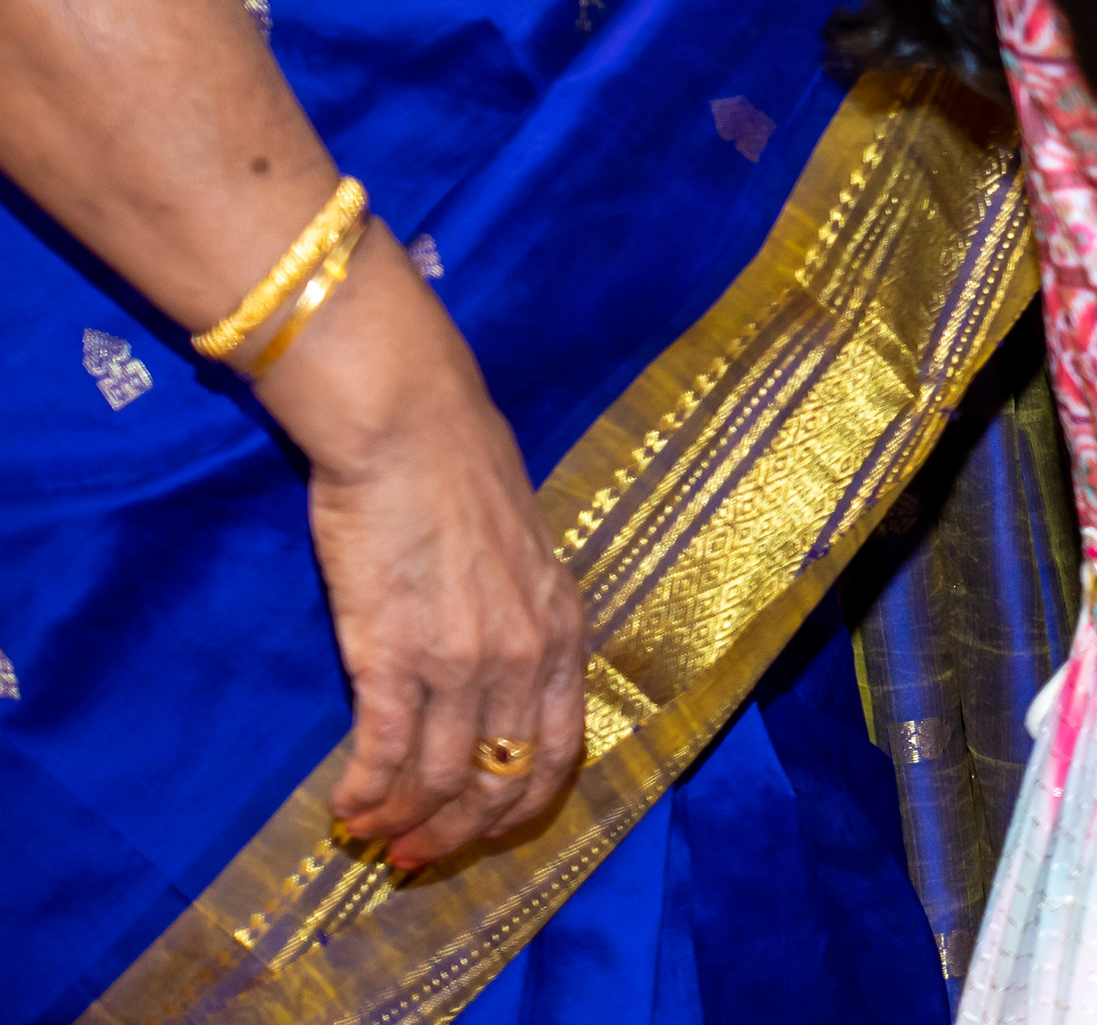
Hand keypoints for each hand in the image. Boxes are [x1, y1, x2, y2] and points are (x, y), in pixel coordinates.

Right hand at [261, 238, 586, 866]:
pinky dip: (367, 795)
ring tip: (374, 839)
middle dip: (460, 833)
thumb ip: (518, 619)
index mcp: (563, 629)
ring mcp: (463, 658)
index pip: (559, 751)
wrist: (408, 426)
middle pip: (500, 780)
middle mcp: (525, 654)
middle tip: (419, 858)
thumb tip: (494, 677)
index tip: (484, 832)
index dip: (519, 808)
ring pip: (442, 779)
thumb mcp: (522, 556)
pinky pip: (386, 754)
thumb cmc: (457, 476)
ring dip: (405, 823)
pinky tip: (345, 810)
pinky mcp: (395, 655)